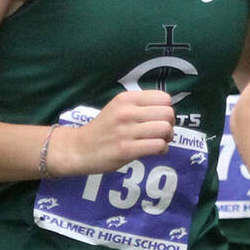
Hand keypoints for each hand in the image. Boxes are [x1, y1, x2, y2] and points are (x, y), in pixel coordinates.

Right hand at [46, 88, 174, 177]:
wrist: (80, 148)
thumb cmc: (103, 128)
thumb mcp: (118, 108)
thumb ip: (140, 106)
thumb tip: (168, 114)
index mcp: (126, 99)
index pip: (164, 98)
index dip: (166, 110)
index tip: (159, 119)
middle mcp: (127, 112)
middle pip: (168, 114)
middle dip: (169, 125)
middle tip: (161, 133)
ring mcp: (126, 131)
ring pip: (165, 129)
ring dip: (167, 138)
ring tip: (158, 142)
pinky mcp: (126, 149)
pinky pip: (158, 146)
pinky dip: (161, 149)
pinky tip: (154, 151)